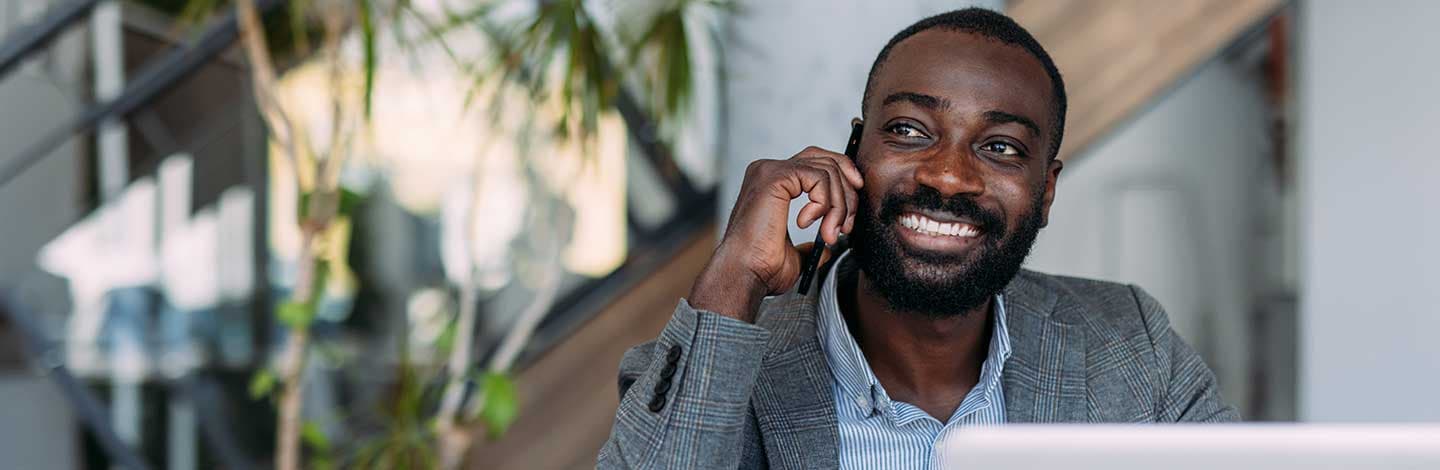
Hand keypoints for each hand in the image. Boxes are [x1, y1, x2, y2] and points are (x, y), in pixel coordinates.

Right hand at [689, 146, 863, 321]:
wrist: (744, 273)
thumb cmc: (761, 267)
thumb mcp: (794, 254)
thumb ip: (811, 244)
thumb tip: (827, 245)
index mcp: (771, 183)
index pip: (815, 162)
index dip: (841, 178)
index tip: (851, 208)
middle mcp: (769, 170)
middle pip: (825, 159)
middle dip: (847, 190)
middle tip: (847, 224)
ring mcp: (771, 170)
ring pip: (827, 170)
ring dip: (838, 205)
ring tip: (830, 233)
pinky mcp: (776, 176)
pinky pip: (819, 177)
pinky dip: (825, 203)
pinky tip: (810, 223)